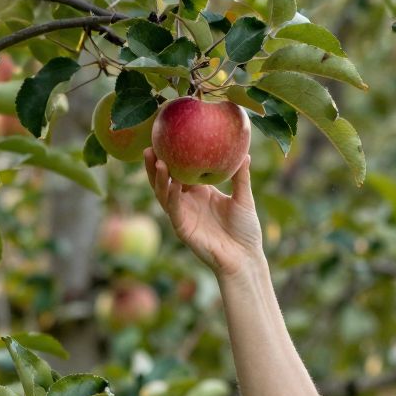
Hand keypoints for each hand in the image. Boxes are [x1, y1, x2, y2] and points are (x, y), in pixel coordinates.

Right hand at [143, 148, 264, 276]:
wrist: (245, 257)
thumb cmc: (245, 230)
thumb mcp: (244, 198)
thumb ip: (241, 176)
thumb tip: (245, 153)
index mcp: (200, 193)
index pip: (181, 171)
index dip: (171, 156)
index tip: (166, 138)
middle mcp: (188, 202)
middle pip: (165, 180)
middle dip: (155, 165)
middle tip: (150, 145)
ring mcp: (183, 215)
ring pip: (164, 194)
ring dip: (158, 178)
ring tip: (156, 160)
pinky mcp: (183, 229)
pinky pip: (174, 209)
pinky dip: (172, 195)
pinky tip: (172, 183)